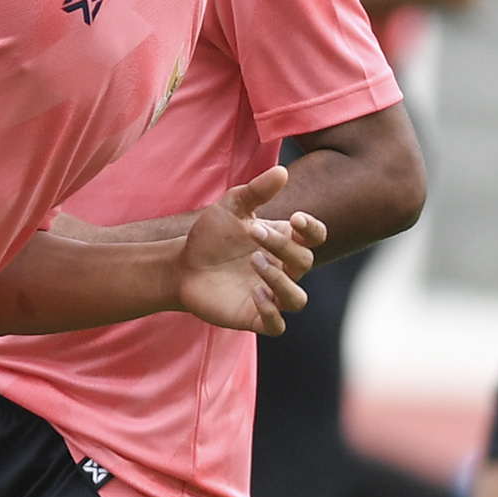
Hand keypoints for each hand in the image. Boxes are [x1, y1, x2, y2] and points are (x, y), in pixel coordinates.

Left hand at [173, 169, 321, 333]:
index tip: (296, 219)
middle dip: (283, 247)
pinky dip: (271, 312)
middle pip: (305, 262)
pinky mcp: (254, 317)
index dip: (313, 230)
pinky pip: (277, 325)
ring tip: (255, 261)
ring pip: (297, 299)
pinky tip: (254, 293)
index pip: (316, 238)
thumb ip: (256, 191)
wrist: (182, 265)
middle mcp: (282, 270)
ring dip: (281, 281)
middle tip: (254, 233)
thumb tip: (282, 171)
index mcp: (283, 242)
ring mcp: (270, 296)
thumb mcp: (231, 207)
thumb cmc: (211, 235)